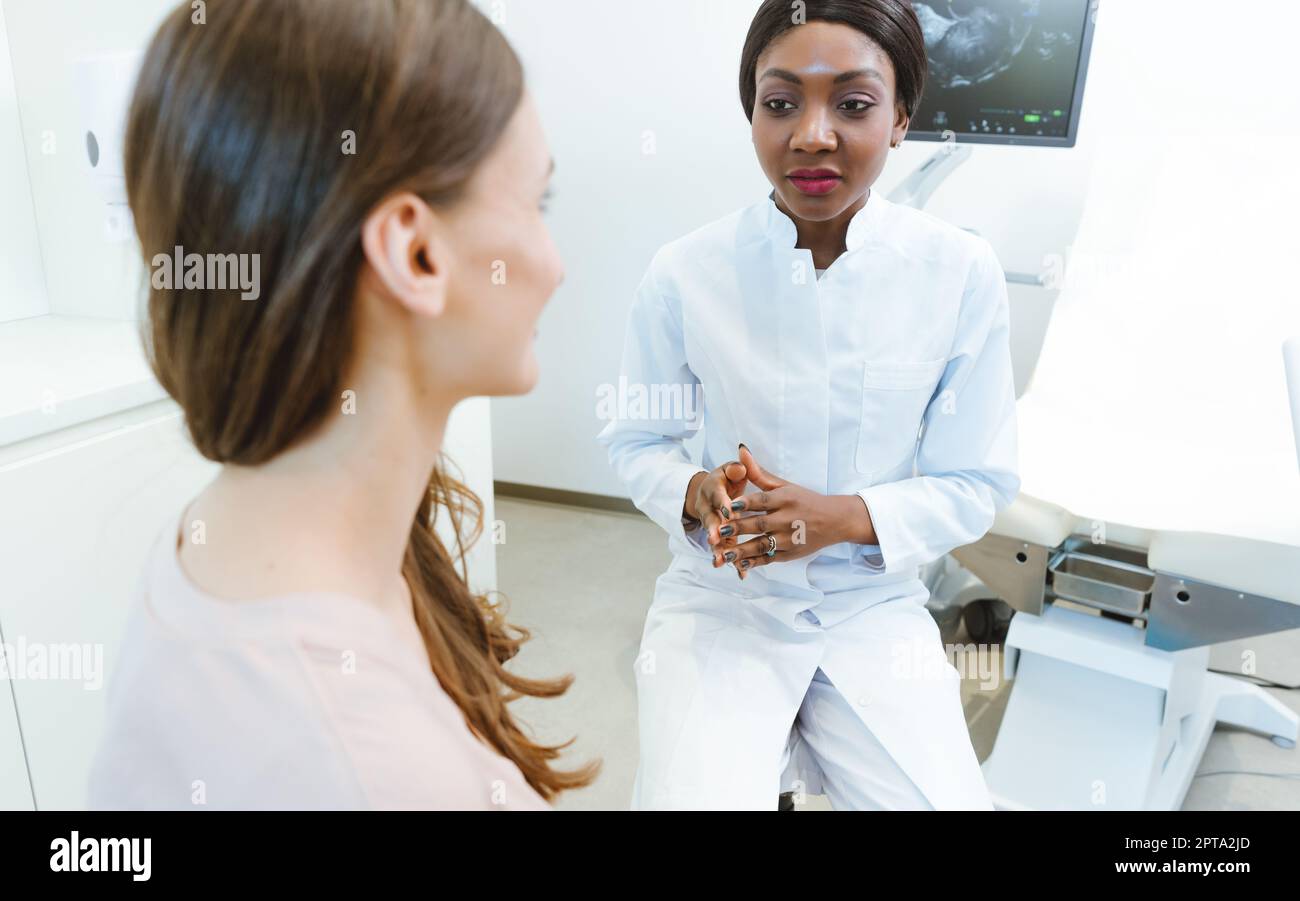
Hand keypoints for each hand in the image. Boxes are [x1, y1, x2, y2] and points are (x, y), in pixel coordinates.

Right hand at [684, 460, 749, 567]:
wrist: (712, 494)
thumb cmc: (727, 480)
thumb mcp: (730, 470)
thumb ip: (736, 468)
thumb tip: (741, 466)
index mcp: (712, 491)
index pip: (718, 497)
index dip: (723, 503)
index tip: (731, 510)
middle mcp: (708, 509)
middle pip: (710, 521)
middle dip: (713, 531)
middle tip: (715, 539)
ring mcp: (713, 526)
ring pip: (715, 540)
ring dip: (718, 551)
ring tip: (721, 562)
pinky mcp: (721, 538)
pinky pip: (726, 550)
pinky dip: (734, 562)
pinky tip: (742, 573)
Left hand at [726, 445, 876, 578]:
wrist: (835, 520)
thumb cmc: (805, 500)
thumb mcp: (784, 485)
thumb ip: (759, 472)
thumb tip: (741, 450)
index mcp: (787, 499)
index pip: (764, 500)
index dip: (747, 503)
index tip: (731, 505)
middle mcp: (788, 519)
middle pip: (760, 524)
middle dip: (740, 528)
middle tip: (720, 530)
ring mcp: (790, 539)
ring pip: (762, 545)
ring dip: (742, 550)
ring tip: (724, 553)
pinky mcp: (790, 554)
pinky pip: (769, 559)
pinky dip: (754, 562)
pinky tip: (739, 563)